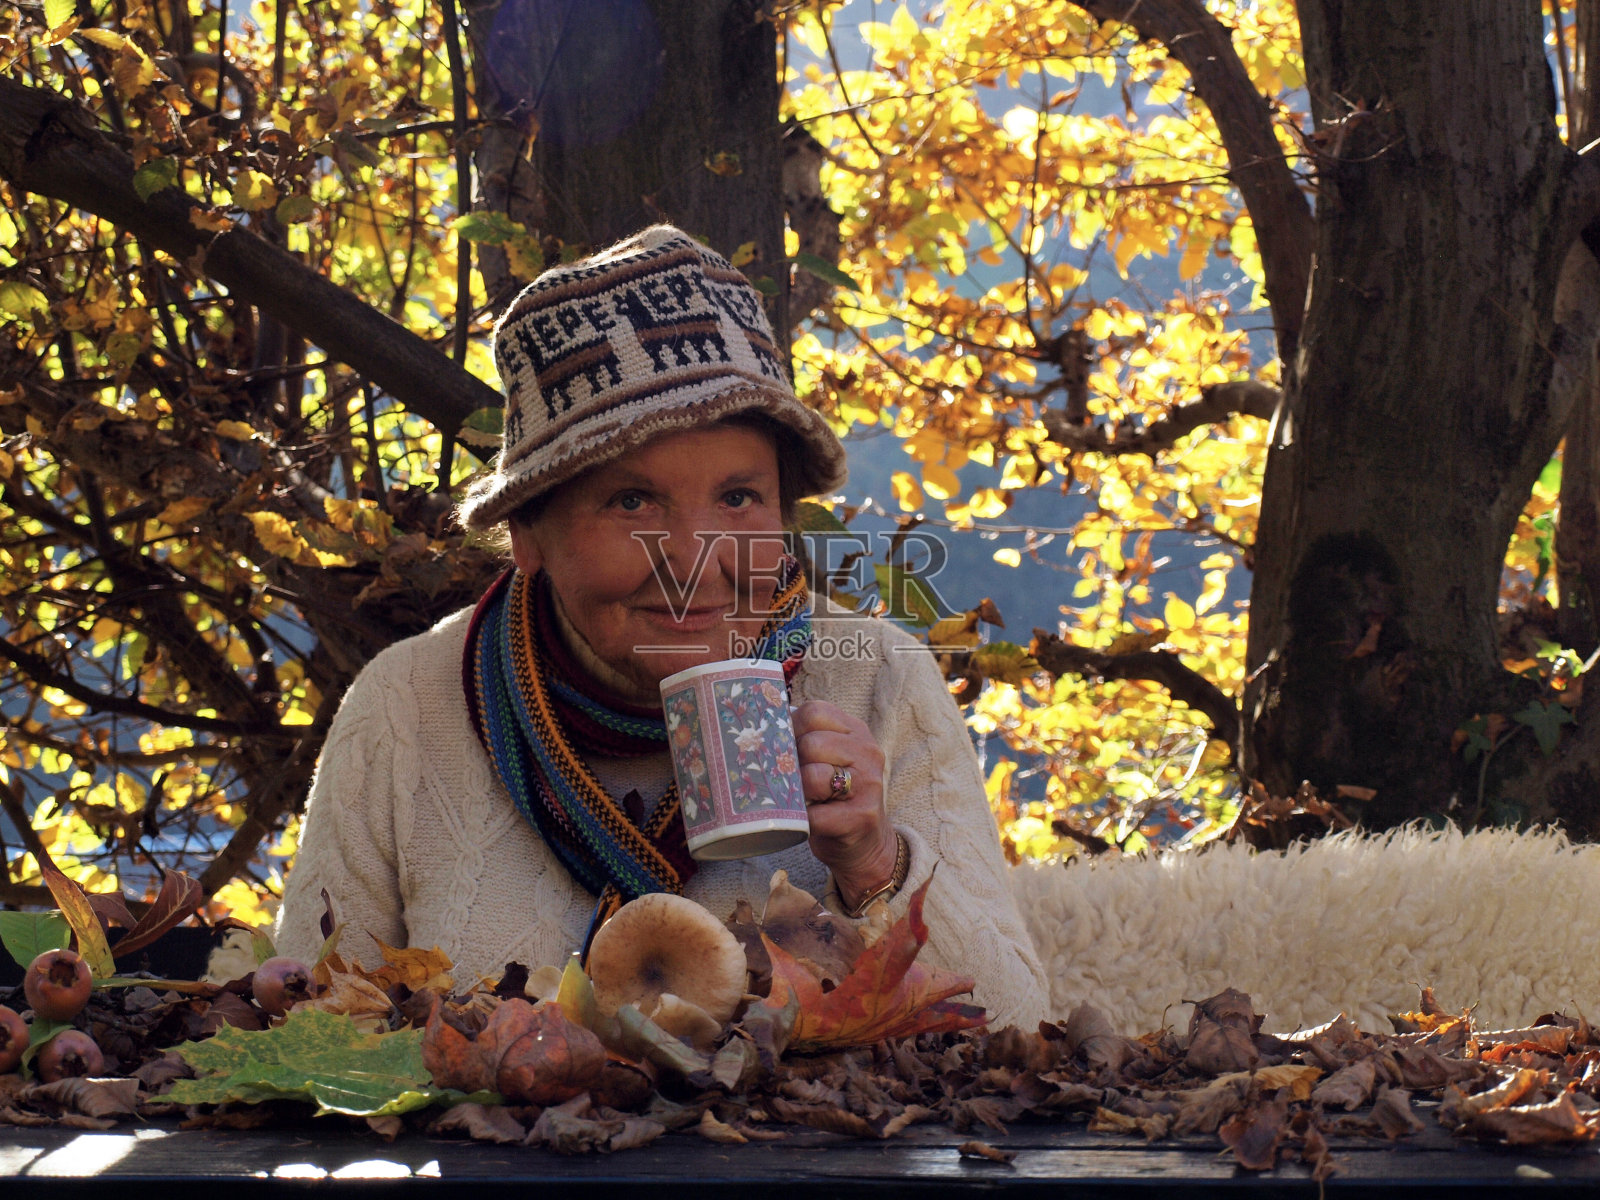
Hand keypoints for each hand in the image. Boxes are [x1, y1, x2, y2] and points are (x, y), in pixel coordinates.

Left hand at [791, 700, 896, 908]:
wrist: (866, 844)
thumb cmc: (834, 797)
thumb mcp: (830, 759)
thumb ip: (807, 739)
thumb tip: (759, 727)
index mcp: (857, 732)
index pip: (815, 712)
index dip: (791, 728)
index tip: (784, 747)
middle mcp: (868, 753)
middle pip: (811, 744)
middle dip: (792, 764)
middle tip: (791, 780)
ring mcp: (868, 786)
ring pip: (813, 776)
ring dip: (796, 792)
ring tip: (799, 800)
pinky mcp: (860, 818)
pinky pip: (815, 815)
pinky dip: (802, 820)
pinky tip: (806, 821)